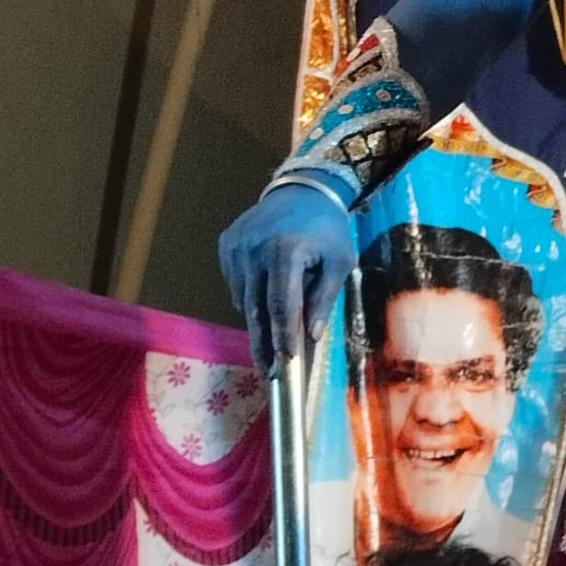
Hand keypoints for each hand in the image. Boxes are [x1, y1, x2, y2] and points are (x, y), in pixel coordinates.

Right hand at [217, 182, 354, 368]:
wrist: (302, 190)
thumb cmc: (328, 229)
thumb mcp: (339, 261)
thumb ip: (324, 298)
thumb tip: (311, 336)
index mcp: (285, 251)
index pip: (281, 305)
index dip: (282, 337)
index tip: (285, 365)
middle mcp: (254, 250)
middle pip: (257, 310)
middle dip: (264, 345)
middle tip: (270, 375)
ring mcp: (236, 248)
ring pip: (245, 300)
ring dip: (259, 321)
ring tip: (275, 339)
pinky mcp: (226, 246)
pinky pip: (238, 285)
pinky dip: (251, 298)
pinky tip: (266, 295)